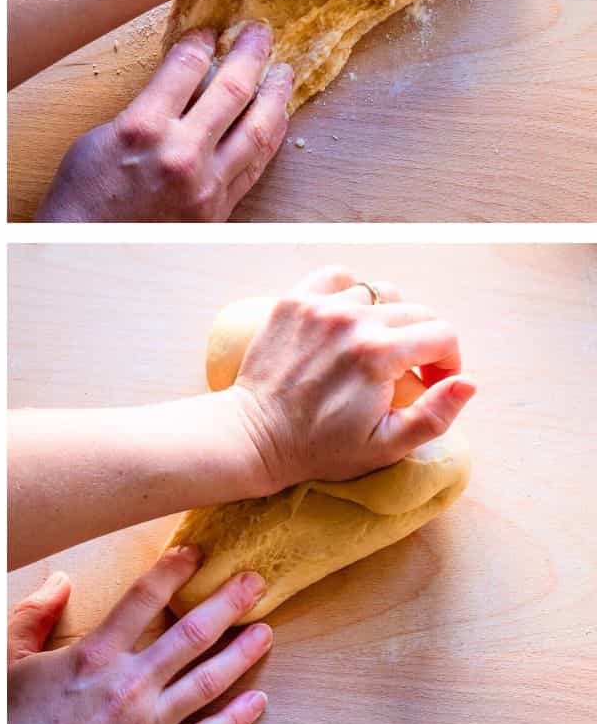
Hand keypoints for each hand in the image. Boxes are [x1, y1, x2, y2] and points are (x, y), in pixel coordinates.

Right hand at [8, 548, 271, 723]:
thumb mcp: (10, 659)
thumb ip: (35, 614)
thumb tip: (60, 580)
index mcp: (93, 655)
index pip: (143, 598)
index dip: (173, 570)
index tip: (195, 553)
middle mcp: (129, 684)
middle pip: (191, 634)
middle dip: (227, 603)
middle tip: (254, 581)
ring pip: (208, 682)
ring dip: (241, 653)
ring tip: (265, 632)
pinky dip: (237, 719)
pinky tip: (259, 702)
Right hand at [37, 23, 291, 221]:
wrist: (86, 248)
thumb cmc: (84, 195)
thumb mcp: (100, 136)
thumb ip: (144, 109)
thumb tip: (179, 87)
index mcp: (144, 127)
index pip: (188, 66)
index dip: (204, 41)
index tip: (211, 31)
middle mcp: (181, 153)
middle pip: (233, 90)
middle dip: (252, 54)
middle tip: (261, 34)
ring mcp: (205, 185)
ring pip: (257, 129)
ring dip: (275, 95)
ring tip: (282, 73)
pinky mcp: (217, 210)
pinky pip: (255, 166)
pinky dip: (270, 137)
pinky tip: (276, 119)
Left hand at [231, 266, 477, 493]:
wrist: (255, 435)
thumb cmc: (320, 447)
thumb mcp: (387, 445)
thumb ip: (435, 415)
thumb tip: (468, 381)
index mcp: (378, 354)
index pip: (442, 334)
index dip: (448, 361)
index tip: (432, 382)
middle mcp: (350, 320)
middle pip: (415, 312)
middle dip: (423, 341)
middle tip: (406, 371)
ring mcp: (318, 306)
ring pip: (378, 293)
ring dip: (385, 318)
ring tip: (372, 347)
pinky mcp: (292, 301)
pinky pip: (335, 277)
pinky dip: (348, 290)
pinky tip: (345, 318)